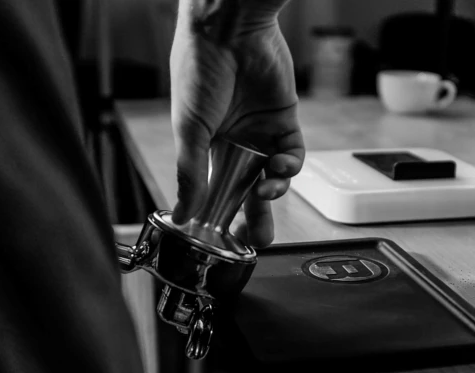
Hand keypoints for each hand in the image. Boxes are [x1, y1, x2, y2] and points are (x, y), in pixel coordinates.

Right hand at [170, 0, 303, 246]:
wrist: (228, 31)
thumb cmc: (198, 72)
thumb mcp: (189, 129)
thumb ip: (191, 173)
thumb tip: (182, 214)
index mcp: (205, 146)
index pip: (216, 189)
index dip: (222, 214)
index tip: (226, 239)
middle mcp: (235, 142)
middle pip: (248, 189)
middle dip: (256, 217)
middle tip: (258, 239)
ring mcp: (261, 132)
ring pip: (273, 175)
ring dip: (273, 190)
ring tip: (267, 192)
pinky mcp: (285, 120)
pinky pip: (292, 153)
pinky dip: (289, 166)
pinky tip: (280, 166)